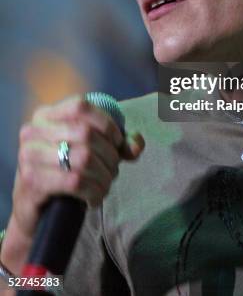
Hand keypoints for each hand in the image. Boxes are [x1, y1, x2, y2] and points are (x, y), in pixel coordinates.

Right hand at [11, 94, 143, 241]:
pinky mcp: (32, 182)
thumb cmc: (68, 174)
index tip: (117, 141)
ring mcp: (29, 156)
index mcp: (46, 116)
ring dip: (104, 176)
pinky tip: (94, 199)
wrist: (38, 213)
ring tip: (105, 185)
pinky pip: (75, 182)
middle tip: (113, 170)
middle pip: (86, 133)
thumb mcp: (94, 153)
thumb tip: (137, 144)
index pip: (81, 106)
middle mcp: (32, 131)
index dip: (106, 123)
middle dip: (109, 154)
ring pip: (83, 158)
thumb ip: (119, 144)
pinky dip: (93, 191)